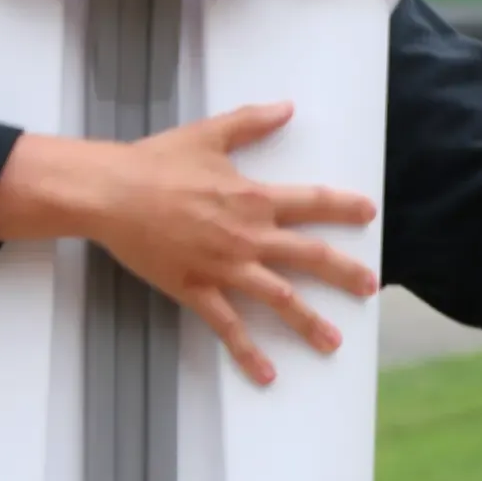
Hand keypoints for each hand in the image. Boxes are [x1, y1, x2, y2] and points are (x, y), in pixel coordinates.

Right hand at [89, 102, 380, 385]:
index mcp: (255, 198)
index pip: (313, 203)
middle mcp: (249, 236)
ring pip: (280, 299)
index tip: (368, 214)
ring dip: (309, 322)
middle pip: (311, 257)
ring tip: (332, 342)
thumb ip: (252, 122)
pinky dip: (248, 352)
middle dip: (345, 273)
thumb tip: (287, 107)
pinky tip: (268, 374)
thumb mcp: (210, 135)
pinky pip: (228, 326)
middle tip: (370, 287)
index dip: (344, 208)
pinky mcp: (197, 289)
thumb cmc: (156, 162)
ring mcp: (225, 267)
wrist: (111, 193)